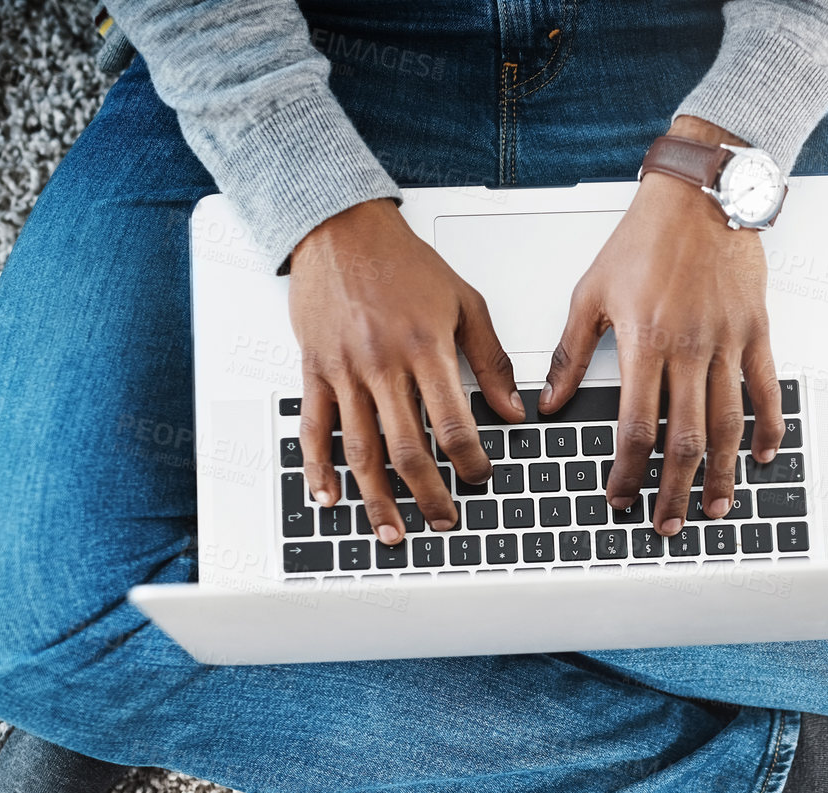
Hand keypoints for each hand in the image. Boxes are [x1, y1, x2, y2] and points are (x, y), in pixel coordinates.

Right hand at [287, 198, 523, 539]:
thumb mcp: (464, 301)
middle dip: (428, 494)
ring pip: (360, 449)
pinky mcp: (314, 370)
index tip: (480, 478)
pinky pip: (314, 428)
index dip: (470, 460)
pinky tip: (330, 497)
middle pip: (407, 447)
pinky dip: (318, 468)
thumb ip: (491, 359)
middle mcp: (382, 363)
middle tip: (444, 520)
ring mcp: (344, 370)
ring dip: (377, 497)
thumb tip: (513, 410)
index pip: (453, 422)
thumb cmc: (403, 262)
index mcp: (425, 347)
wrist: (340, 227)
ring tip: (393, 530)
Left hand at [545, 117, 784, 536]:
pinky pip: (765, 390)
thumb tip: (546, 400)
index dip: (629, 471)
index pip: (636, 426)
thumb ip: (569, 352)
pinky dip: (766, 427)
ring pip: (728, 425)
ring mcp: (728, 342)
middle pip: (684, 439)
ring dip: (720, 473)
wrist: (700, 195)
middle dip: (673, 490)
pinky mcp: (756, 331)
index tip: (621, 496)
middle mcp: (689, 347)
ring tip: (713, 507)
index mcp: (644, 341)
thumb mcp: (591, 291)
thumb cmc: (645, 238)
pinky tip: (759, 456)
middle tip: (666, 523)